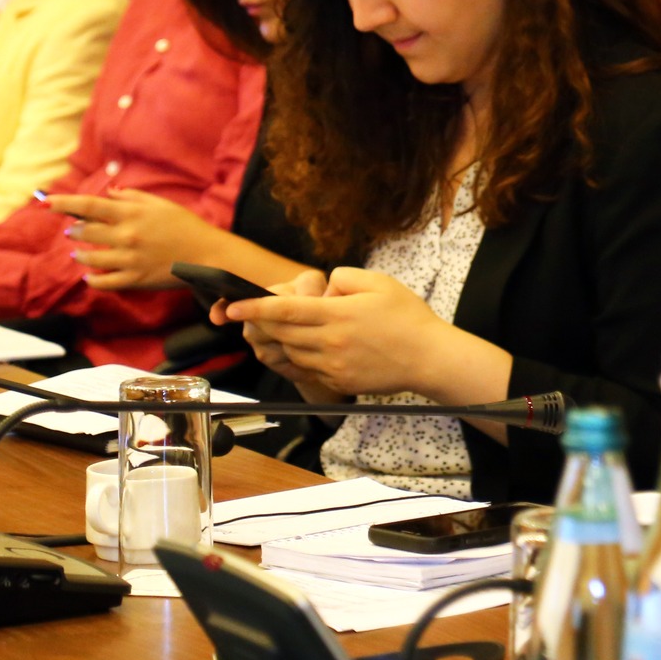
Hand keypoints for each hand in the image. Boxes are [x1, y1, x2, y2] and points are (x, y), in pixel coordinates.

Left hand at [47, 189, 211, 291]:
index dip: (64, 203)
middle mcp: (126, 236)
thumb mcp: (161, 205)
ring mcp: (129, 259)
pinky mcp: (134, 279)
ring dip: (81, 255)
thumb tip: (110, 193)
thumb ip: (133, 197)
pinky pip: (103, 282)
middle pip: (84, 231)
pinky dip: (92, 279)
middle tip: (72, 229)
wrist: (207, 255)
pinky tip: (90, 276)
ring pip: (89, 258)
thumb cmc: (186, 226)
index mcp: (132, 214)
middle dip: (73, 229)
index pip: (89, 205)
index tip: (46, 202)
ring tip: (79, 253)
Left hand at [224, 267, 451, 397]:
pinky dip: (295, 358)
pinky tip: (300, 349)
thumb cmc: (408, 317)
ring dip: (277, 341)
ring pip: (289, 353)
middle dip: (259, 324)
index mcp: (338, 314)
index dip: (254, 307)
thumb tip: (324, 286)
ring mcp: (332, 364)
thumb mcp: (380, 282)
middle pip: (280, 333)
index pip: (285, 309)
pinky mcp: (337, 380)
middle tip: (246, 317)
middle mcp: (329, 341)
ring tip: (276, 330)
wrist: (428, 358)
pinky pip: (304, 370)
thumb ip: (345, 278)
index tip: (232, 306)